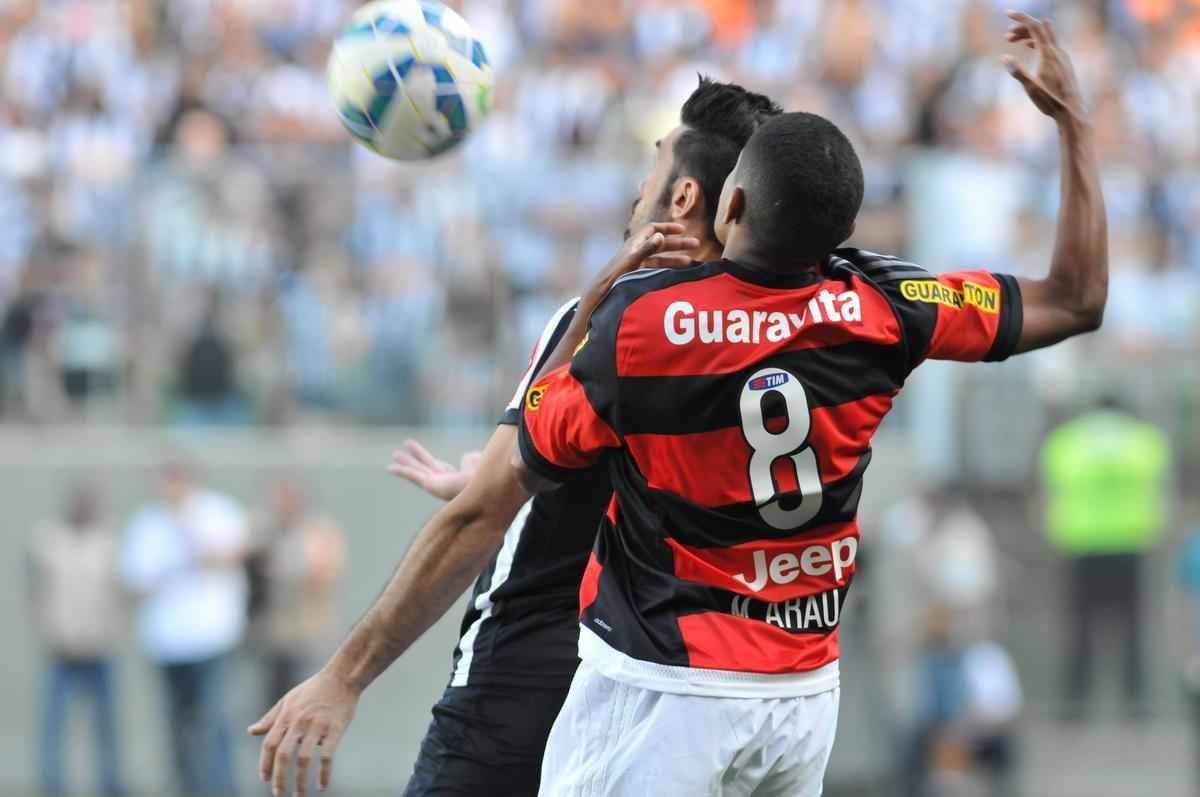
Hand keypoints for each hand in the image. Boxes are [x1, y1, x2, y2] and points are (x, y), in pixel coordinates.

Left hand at [249, 670, 359, 795]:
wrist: (342, 677)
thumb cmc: (314, 689)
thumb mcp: (288, 700)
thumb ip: (270, 718)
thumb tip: (251, 731)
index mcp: (286, 716)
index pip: (270, 744)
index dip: (265, 764)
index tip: (265, 780)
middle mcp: (299, 722)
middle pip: (283, 754)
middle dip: (280, 778)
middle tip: (279, 795)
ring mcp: (318, 726)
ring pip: (304, 759)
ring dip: (301, 781)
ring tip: (300, 795)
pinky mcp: (335, 729)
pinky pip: (327, 756)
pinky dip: (324, 773)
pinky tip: (323, 786)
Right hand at [388, 439, 481, 500]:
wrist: (484, 488)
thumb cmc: (484, 478)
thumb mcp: (478, 461)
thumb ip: (472, 458)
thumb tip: (467, 456)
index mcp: (457, 477)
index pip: (444, 469)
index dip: (438, 463)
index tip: (434, 460)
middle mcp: (445, 482)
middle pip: (427, 466)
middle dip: (417, 458)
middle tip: (409, 450)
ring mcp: (436, 485)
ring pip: (417, 470)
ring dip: (406, 461)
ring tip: (394, 453)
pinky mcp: (430, 486)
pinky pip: (413, 476)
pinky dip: (401, 471)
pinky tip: (389, 467)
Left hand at [587, 222, 699, 300]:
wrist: (604, 291)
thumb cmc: (617, 274)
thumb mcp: (634, 259)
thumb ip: (647, 248)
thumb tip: (661, 236)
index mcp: (636, 242)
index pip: (654, 229)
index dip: (668, 227)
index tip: (682, 229)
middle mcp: (637, 250)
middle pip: (661, 243)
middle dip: (678, 243)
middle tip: (696, 244)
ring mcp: (637, 263)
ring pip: (660, 257)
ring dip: (675, 258)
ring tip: (690, 262)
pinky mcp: (637, 274)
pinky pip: (655, 269)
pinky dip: (667, 269)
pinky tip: (676, 274)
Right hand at [1003, 11, 1084, 122]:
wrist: (1071, 110)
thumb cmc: (1050, 101)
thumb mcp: (1031, 88)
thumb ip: (1018, 72)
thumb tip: (1004, 57)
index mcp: (1048, 54)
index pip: (1035, 27)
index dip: (1021, 17)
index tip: (1007, 12)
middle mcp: (1057, 51)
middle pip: (1040, 29)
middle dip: (1022, 27)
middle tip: (1006, 35)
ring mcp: (1061, 56)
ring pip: (1044, 36)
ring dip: (1028, 35)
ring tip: (1012, 41)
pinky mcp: (1063, 62)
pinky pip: (1049, 44)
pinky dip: (1036, 41)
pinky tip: (1029, 48)